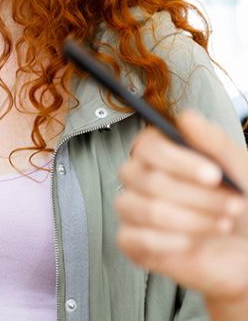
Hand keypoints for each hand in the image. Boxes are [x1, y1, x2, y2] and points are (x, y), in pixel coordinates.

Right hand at [116, 110, 247, 304]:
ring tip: (222, 224)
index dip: (179, 162)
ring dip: (193, 221)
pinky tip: (194, 243)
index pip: (148, 147)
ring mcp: (132, 209)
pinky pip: (138, 239)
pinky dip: (173, 242)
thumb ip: (214, 142)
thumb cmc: (240, 204)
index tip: (213, 174)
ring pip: (147, 210)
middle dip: (198, 198)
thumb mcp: (238, 169)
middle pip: (149, 180)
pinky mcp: (131, 242)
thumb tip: (187, 117)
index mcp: (159, 154)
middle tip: (232, 205)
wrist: (247, 249)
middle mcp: (139, 178)